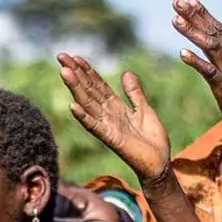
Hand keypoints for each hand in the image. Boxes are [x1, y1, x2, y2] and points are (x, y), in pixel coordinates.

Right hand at [58, 53, 170, 182]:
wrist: (159, 164)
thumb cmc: (152, 140)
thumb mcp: (145, 110)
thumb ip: (135, 93)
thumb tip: (126, 72)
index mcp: (116, 107)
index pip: (97, 85)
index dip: (87, 71)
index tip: (75, 57)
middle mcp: (107, 115)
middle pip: (88, 90)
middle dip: (75, 73)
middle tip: (61, 57)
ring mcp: (107, 126)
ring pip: (88, 104)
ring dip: (75, 88)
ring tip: (64, 72)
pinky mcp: (112, 139)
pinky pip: (95, 127)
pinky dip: (84, 117)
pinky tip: (73, 106)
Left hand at [172, 0, 221, 133]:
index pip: (218, 27)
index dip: (203, 13)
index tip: (188, 0)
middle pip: (213, 32)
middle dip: (194, 15)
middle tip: (176, 1)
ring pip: (211, 46)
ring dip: (192, 32)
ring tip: (175, 19)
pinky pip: (209, 72)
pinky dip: (196, 61)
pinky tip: (182, 53)